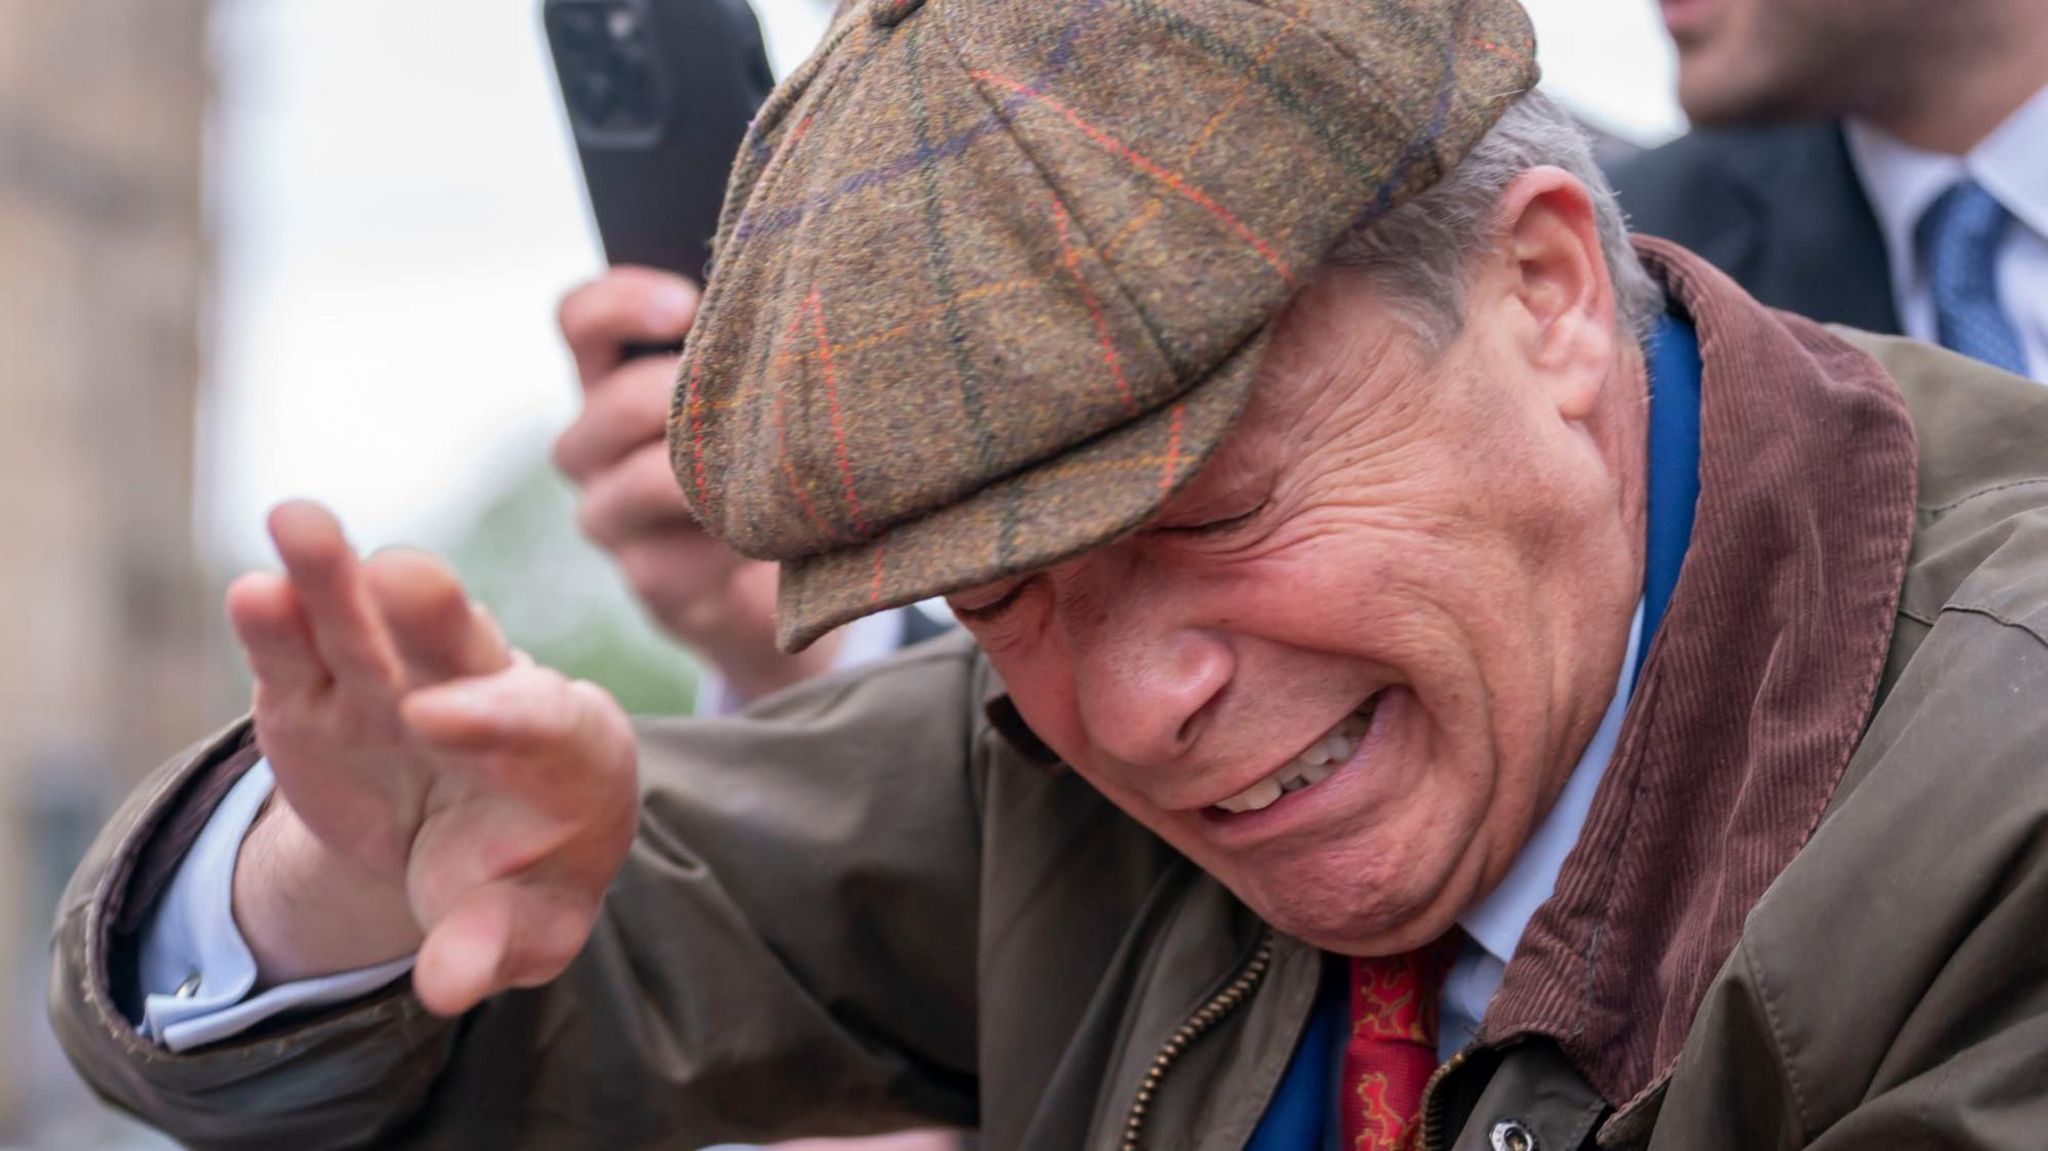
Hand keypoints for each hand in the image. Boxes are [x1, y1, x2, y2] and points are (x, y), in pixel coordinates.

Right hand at [225, 501, 637, 1014]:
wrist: (471, 853)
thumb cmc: (524, 886)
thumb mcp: (525, 930)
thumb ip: (495, 947)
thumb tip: (447, 987)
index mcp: (568, 750)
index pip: (544, 720)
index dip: (499, 713)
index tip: (441, 720)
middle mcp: (484, 696)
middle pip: (463, 644)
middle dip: (434, 613)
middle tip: (403, 578)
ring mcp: (396, 687)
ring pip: (370, 623)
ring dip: (334, 575)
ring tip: (297, 521)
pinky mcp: (319, 697)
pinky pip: (300, 653)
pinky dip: (278, 622)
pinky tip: (255, 589)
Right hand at [553, 267, 843, 701]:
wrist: (778, 590)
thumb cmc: (773, 465)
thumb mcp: (759, 399)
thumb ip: (747, 352)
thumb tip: (784, 301)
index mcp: (612, 382)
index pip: (581, 321)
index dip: (622, 303)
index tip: (687, 303)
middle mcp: (594, 449)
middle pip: (610, 403)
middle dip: (685, 393)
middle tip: (756, 396)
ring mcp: (613, 521)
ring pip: (638, 480)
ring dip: (707, 469)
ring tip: (769, 467)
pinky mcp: (652, 585)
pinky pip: (677, 554)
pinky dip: (732, 539)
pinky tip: (776, 538)